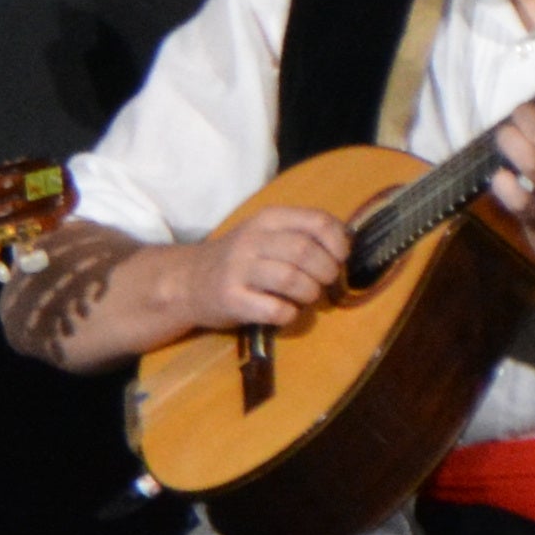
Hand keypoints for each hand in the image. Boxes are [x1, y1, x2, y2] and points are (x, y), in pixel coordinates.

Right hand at [193, 199, 352, 330]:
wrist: (187, 281)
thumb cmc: (240, 260)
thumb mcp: (266, 234)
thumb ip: (302, 234)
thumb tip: (347, 248)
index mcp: (267, 219)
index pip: (317, 221)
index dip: (338, 242)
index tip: (339, 258)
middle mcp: (251, 240)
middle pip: (306, 251)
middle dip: (327, 272)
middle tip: (323, 282)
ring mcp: (238, 270)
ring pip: (293, 279)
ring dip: (310, 293)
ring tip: (305, 297)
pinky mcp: (231, 299)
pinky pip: (276, 310)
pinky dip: (289, 314)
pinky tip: (284, 311)